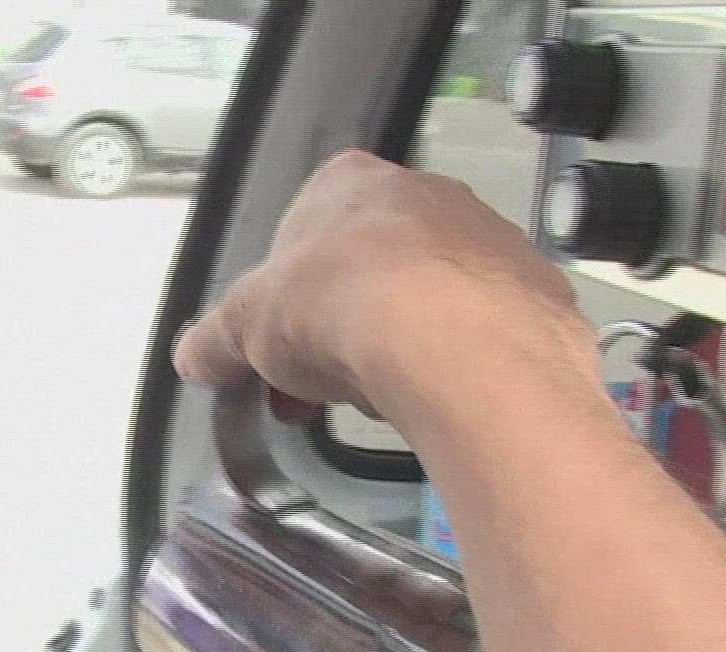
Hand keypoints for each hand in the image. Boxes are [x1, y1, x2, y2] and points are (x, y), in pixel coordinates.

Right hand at [173, 151, 595, 430]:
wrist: (459, 343)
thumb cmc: (340, 307)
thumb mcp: (247, 328)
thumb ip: (216, 339)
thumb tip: (191, 356)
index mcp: (348, 180)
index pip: (303, 234)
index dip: (286, 301)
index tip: (279, 352)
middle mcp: (424, 192)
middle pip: (369, 269)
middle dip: (341, 329)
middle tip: (323, 388)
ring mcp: (487, 235)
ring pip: (428, 298)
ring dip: (399, 346)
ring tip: (384, 397)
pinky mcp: (534, 287)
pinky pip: (482, 330)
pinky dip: (458, 362)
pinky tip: (440, 396)